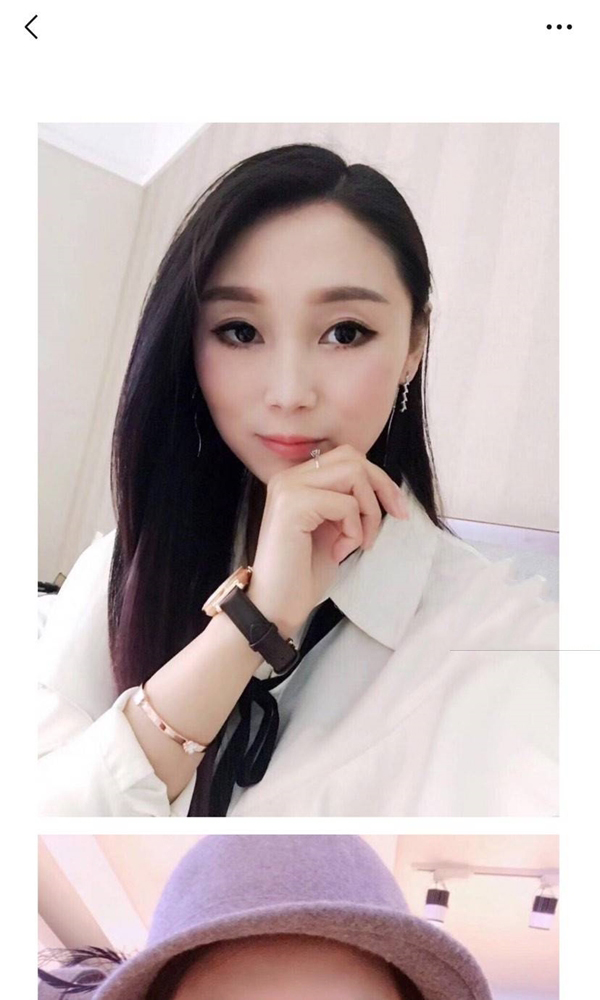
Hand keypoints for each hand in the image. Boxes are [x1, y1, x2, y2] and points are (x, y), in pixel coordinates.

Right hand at [246, 444, 408, 637]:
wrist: (275, 606)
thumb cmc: (303, 573)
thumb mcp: (333, 528)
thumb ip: (347, 500)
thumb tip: (382, 486)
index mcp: (296, 480)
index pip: (347, 457)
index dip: (378, 479)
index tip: (397, 509)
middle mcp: (288, 477)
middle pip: (353, 458)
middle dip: (382, 488)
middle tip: (395, 518)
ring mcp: (288, 488)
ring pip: (354, 475)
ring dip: (368, 512)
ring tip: (358, 542)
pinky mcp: (293, 505)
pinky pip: (346, 504)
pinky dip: (354, 531)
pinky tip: (339, 553)